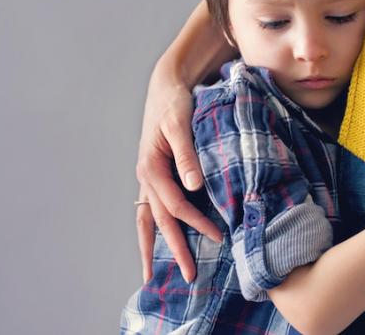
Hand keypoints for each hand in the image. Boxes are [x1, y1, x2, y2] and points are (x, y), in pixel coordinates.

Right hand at [135, 63, 223, 282]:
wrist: (166, 87)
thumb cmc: (174, 103)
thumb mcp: (180, 124)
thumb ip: (187, 154)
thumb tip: (193, 185)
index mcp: (150, 167)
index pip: (174, 205)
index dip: (196, 223)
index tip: (219, 237)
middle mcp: (146, 178)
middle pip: (159, 221)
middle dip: (173, 250)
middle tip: (189, 277)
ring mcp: (148, 179)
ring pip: (148, 220)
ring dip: (153, 247)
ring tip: (152, 275)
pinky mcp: (155, 177)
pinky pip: (151, 210)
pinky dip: (154, 229)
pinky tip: (158, 245)